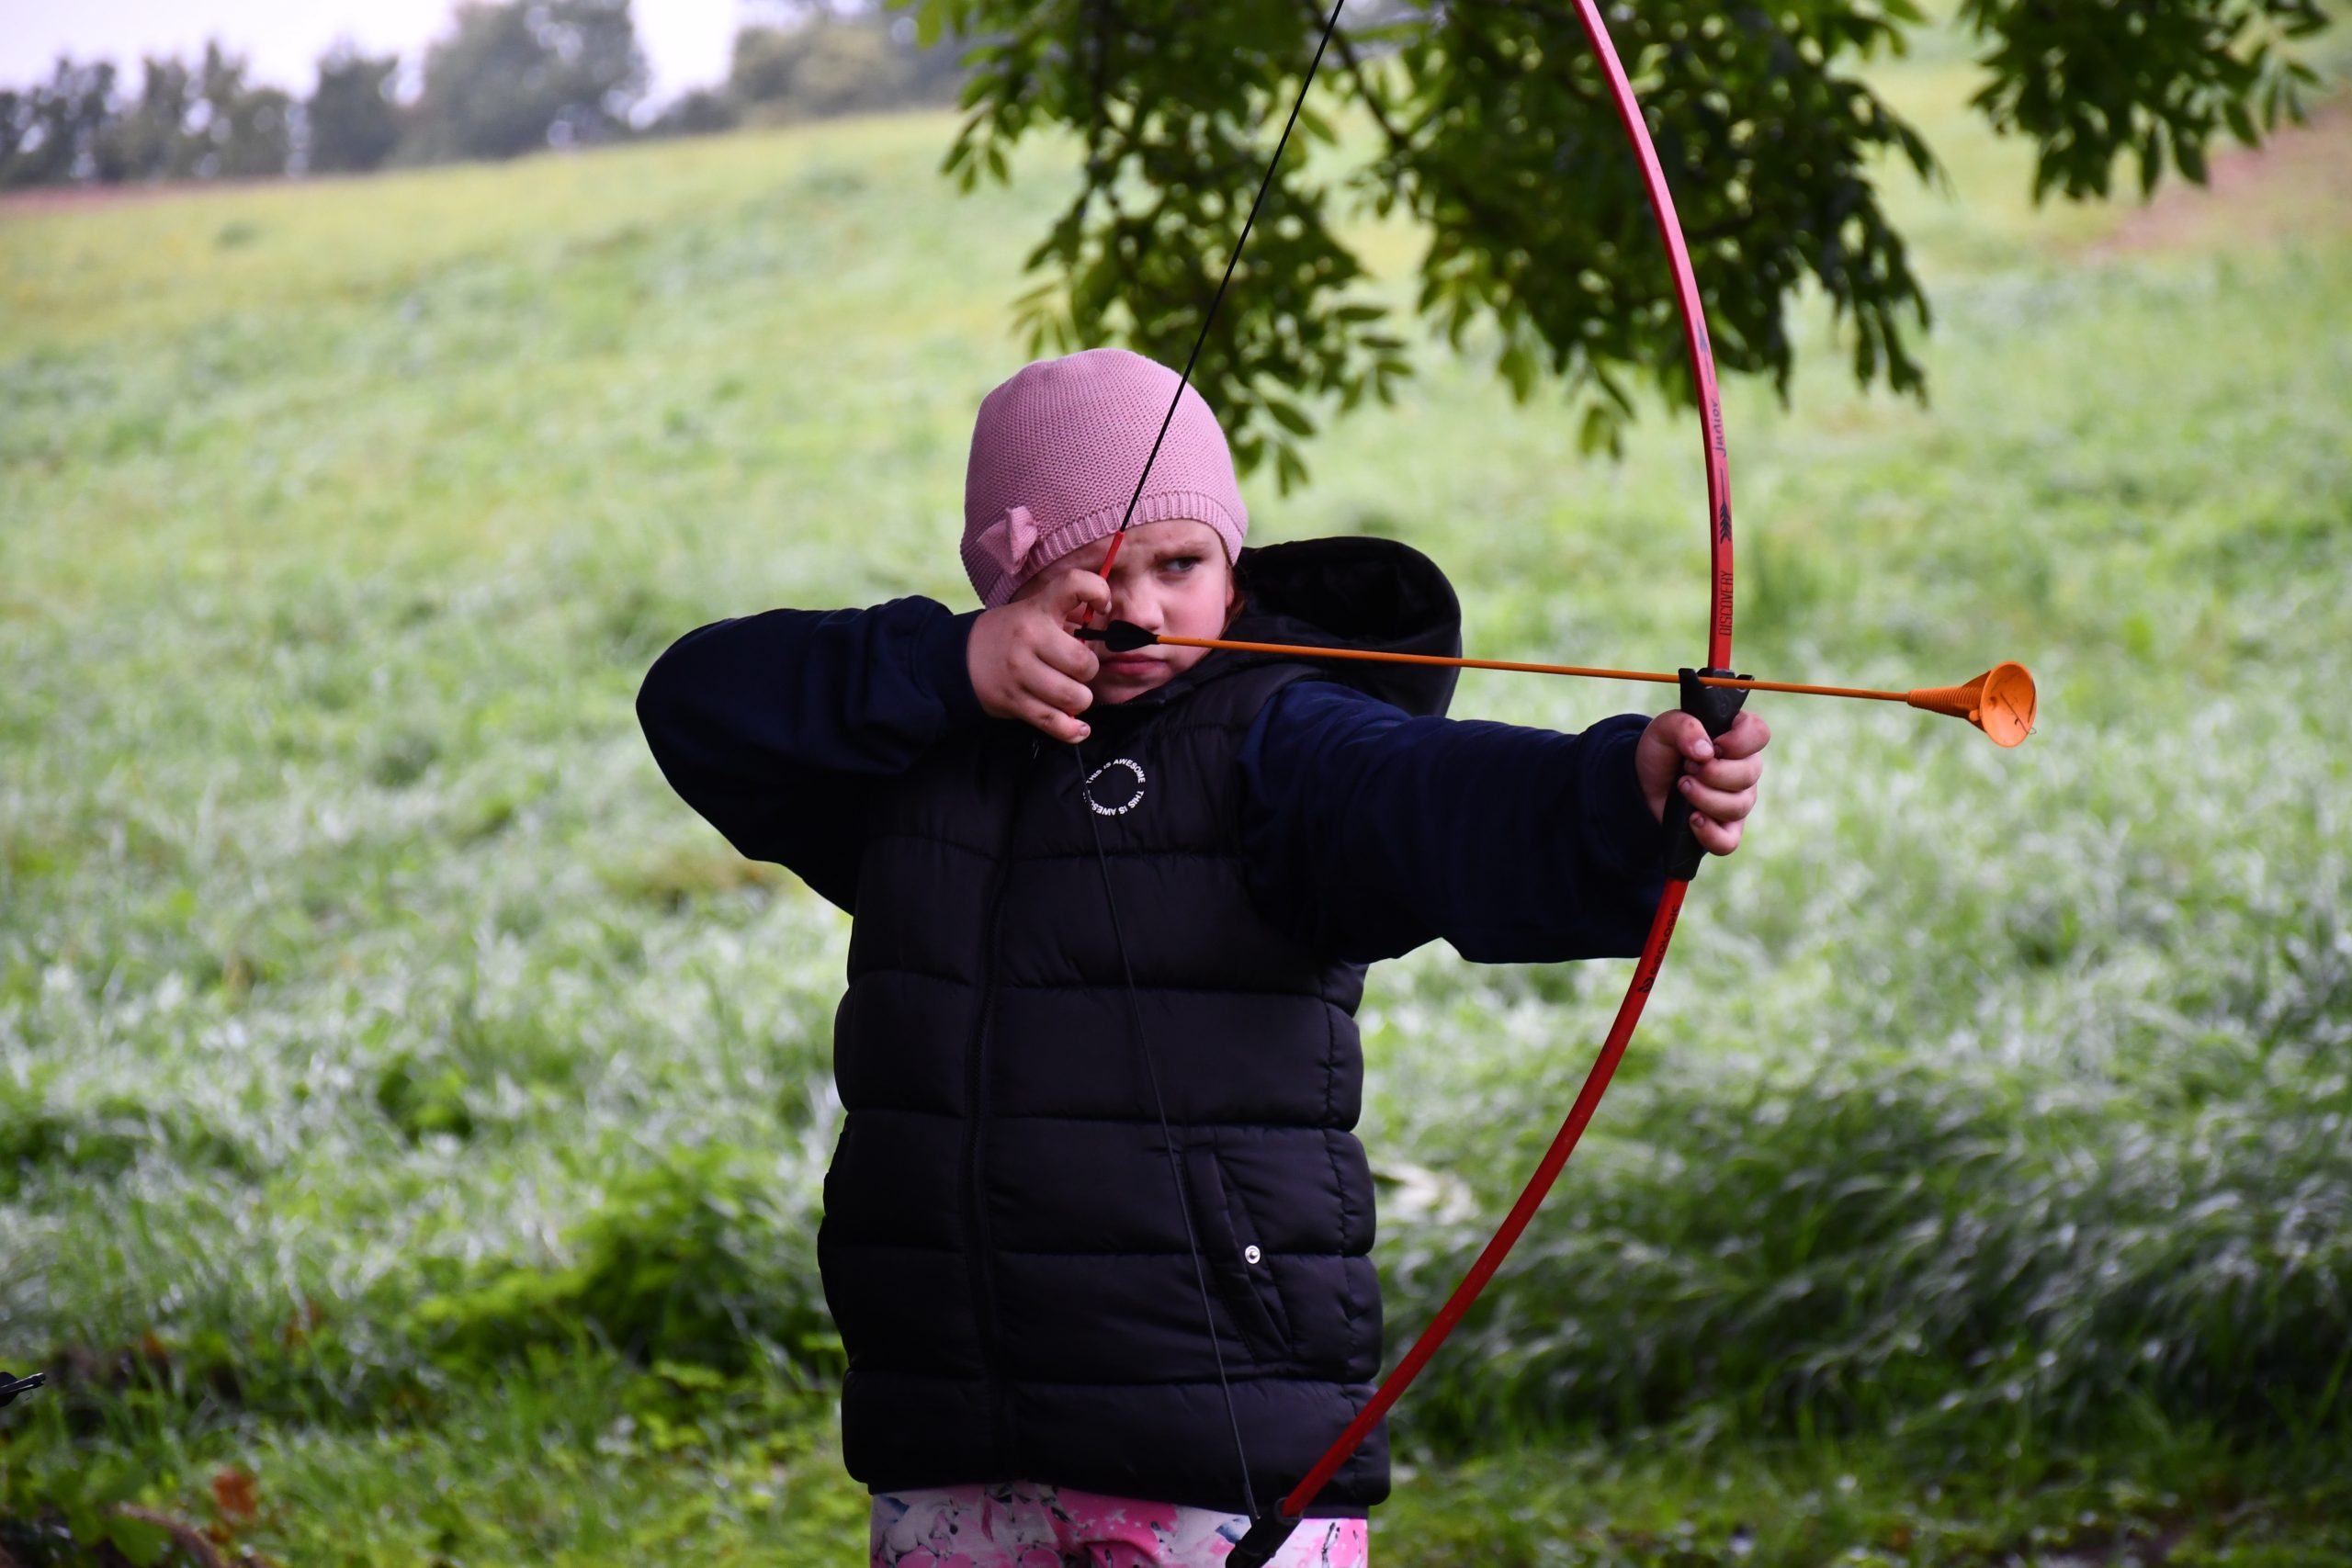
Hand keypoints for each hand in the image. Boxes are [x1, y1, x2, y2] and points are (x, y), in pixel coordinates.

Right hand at [968, 568, 1107, 743]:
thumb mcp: (1031, 612)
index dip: (1097, 592)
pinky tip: (1078, 727)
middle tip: (1076, 670)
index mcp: (1037, 609)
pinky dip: (1072, 730)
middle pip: (1083, 663)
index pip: (1073, 584)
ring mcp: (1020, 672)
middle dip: (1088, 671)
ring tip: (1071, 694)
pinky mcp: (1015, 702)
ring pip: (1073, 696)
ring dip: (1080, 700)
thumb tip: (1104, 628)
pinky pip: (1055, 722)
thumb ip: (1064, 617)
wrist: (958, 659)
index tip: (1103, 607)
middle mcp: (1029, 638)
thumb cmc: (1008, 635)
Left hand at [1635, 708, 1768, 856]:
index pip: (1760, 734)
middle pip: (1749, 774)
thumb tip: (1705, 752)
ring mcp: (1738, 801)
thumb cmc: (1662, 751)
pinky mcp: (1724, 829)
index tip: (1714, 745)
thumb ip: (1684, 727)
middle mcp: (1745, 770)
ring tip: (1682, 786)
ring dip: (1705, 797)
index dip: (1739, 741)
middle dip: (1713, 772)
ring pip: (1739, 807)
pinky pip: (1729, 841)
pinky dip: (1709, 833)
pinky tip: (1692, 819)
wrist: (1643, 783)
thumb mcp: (1663, 729)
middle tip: (1687, 768)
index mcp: (1736, 739)